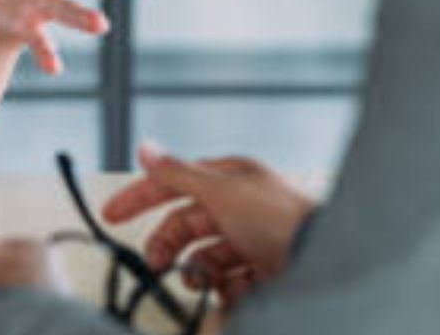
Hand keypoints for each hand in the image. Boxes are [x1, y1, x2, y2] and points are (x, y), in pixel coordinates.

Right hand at [102, 143, 316, 306]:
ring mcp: (254, 242)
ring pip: (207, 258)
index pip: (173, 182)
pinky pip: (232, 284)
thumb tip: (146, 149)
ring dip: (199, 272)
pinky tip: (236, 292)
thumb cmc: (280, 219)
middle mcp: (241, 208)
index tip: (112, 214)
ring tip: (203, 282)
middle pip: (187, 226)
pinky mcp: (266, 274)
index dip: (140, 197)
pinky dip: (229, 291)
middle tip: (155, 264)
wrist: (327, 263)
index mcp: (230, 180)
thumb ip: (178, 174)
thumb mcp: (221, 189)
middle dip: (168, 245)